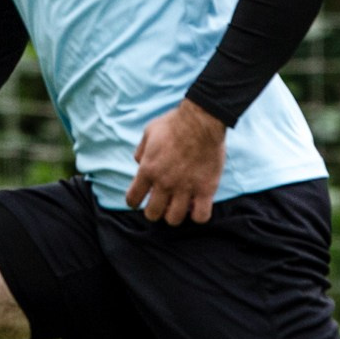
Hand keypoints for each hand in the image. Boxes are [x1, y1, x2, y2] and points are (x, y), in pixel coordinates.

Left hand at [126, 99, 226, 224]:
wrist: (202, 119)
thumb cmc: (175, 123)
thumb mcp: (149, 132)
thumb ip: (141, 151)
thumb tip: (139, 163)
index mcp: (148, 169)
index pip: (133, 199)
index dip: (135, 201)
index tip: (140, 199)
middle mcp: (164, 182)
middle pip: (152, 214)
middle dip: (155, 211)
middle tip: (162, 203)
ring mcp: (185, 187)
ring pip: (174, 219)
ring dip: (175, 215)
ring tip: (180, 205)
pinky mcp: (206, 189)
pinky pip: (201, 216)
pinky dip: (198, 216)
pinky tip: (198, 206)